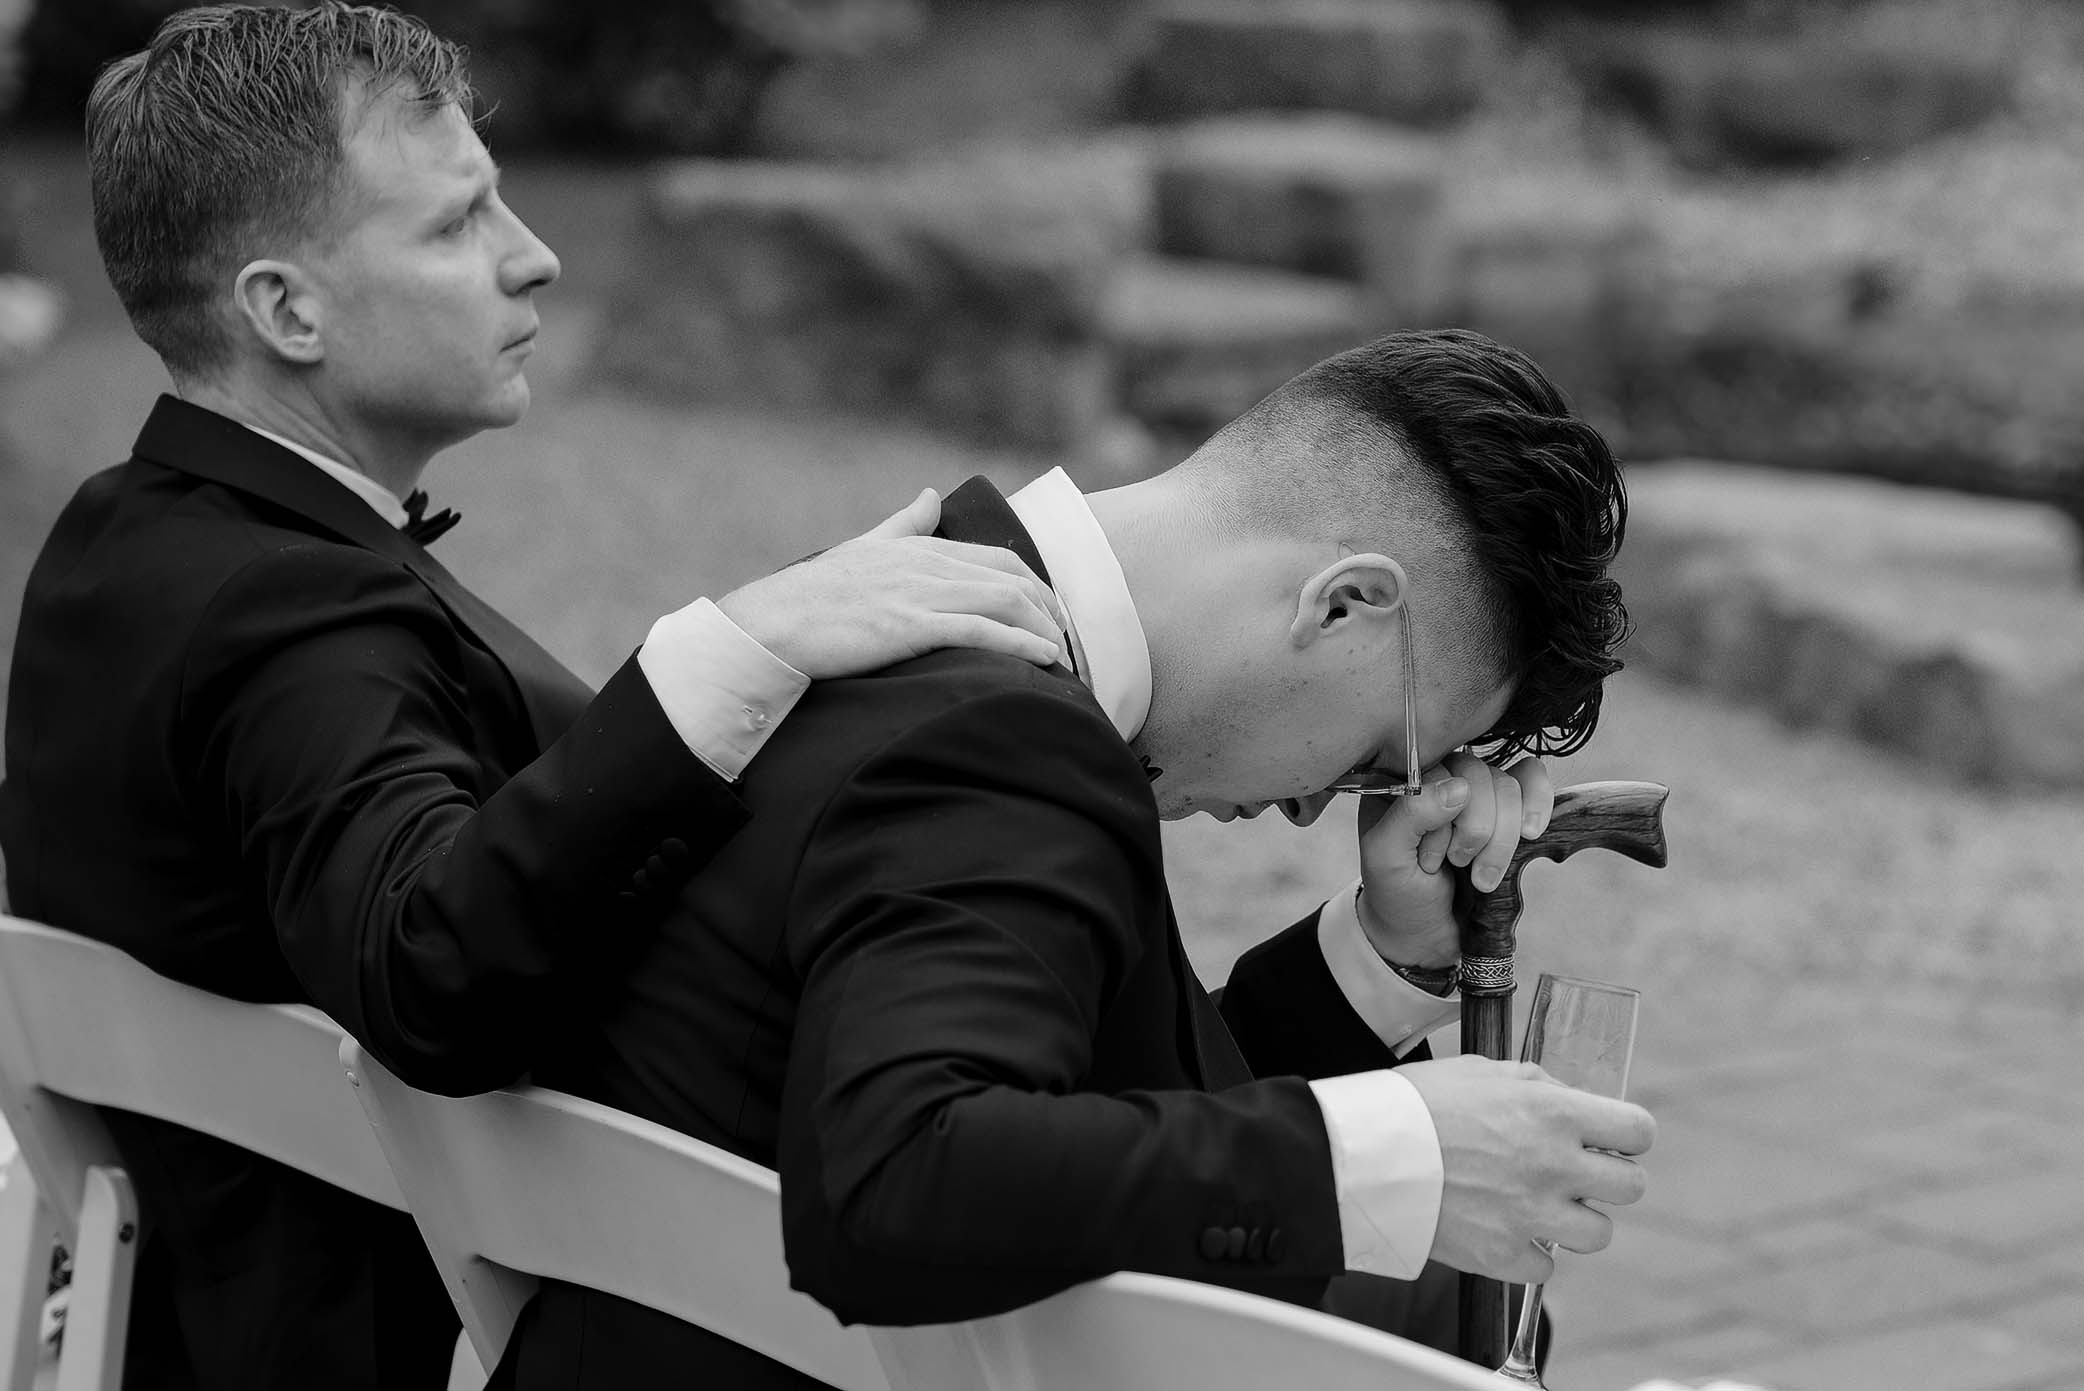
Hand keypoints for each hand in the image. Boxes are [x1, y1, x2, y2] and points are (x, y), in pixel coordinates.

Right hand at [717, 489, 1067, 678]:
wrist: (768, 626)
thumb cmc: (810, 598)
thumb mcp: (863, 549)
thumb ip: (903, 524)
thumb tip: (932, 494)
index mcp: (919, 549)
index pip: (1000, 561)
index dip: (1037, 589)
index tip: (1055, 619)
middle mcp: (926, 564)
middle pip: (1013, 580)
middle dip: (1052, 612)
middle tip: (1072, 645)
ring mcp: (919, 594)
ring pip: (1005, 602)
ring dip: (1046, 630)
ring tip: (1067, 659)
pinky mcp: (909, 626)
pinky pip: (981, 630)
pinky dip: (1021, 643)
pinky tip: (1045, 660)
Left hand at [1354, 753, 1554, 968]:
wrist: (1425, 935)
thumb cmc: (1398, 894)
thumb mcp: (1386, 858)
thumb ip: (1411, 814)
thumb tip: (1459, 786)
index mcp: (1403, 782)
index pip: (1441, 771)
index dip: (1444, 819)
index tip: (1430, 861)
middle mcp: (1440, 778)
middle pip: (1480, 775)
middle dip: (1477, 830)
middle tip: (1458, 866)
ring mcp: (1476, 792)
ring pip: (1509, 785)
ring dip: (1502, 838)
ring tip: (1482, 876)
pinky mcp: (1507, 808)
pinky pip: (1532, 782)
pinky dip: (1538, 805)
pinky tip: (1531, 833)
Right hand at [1401, 1055, 1653, 1282]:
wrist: (1367, 1155)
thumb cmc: (1418, 1104)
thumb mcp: (1482, 1070)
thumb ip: (1536, 1085)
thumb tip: (1568, 1099)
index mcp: (1554, 1113)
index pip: (1638, 1130)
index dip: (1628, 1134)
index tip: (1613, 1138)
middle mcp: (1555, 1166)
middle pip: (1631, 1187)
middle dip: (1609, 1178)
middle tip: (1578, 1173)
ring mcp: (1532, 1216)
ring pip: (1598, 1234)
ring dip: (1575, 1221)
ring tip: (1540, 1205)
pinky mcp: (1504, 1256)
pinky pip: (1547, 1268)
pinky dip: (1531, 1252)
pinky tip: (1506, 1229)